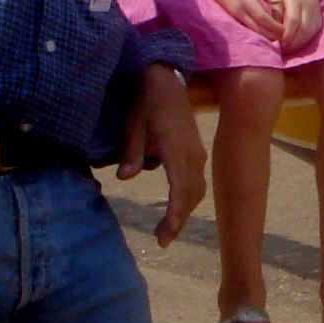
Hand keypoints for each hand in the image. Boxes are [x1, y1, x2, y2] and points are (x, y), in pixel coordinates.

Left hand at [118, 62, 207, 244]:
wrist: (166, 81)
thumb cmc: (145, 102)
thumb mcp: (132, 125)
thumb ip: (130, 151)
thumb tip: (125, 177)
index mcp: (176, 149)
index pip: (179, 189)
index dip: (174, 214)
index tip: (166, 234)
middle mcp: (192, 155)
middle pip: (191, 195)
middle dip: (178, 220)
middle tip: (161, 241)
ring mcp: (197, 154)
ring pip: (197, 190)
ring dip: (184, 211)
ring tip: (167, 230)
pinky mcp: (196, 152)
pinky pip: (197, 181)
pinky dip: (188, 198)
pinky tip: (176, 208)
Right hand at [201, 0, 285, 41]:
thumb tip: (278, 2)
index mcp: (246, 1)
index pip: (263, 18)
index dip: (274, 26)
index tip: (285, 30)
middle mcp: (240, 12)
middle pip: (258, 28)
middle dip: (271, 35)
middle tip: (284, 38)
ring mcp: (235, 16)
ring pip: (252, 30)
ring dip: (265, 36)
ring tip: (277, 38)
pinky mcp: (233, 18)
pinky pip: (247, 28)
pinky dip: (257, 32)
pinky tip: (265, 34)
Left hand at [272, 0, 319, 54]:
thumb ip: (275, 14)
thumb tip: (274, 33)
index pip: (293, 21)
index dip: (287, 35)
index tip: (279, 44)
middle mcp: (308, 5)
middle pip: (304, 30)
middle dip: (294, 43)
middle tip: (283, 50)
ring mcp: (316, 9)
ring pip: (311, 32)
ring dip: (301, 43)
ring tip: (290, 49)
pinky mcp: (319, 13)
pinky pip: (315, 30)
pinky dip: (307, 39)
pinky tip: (299, 43)